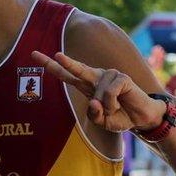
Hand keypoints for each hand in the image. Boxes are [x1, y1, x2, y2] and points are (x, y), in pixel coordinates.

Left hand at [32, 51, 165, 132]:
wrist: (141, 118)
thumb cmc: (120, 117)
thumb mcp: (102, 121)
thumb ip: (93, 114)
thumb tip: (94, 102)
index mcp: (86, 86)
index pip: (66, 75)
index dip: (51, 66)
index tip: (34, 55)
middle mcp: (96, 77)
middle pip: (76, 68)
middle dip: (64, 62)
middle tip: (54, 54)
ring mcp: (108, 75)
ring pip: (98, 94)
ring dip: (106, 108)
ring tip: (115, 108)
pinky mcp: (121, 77)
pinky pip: (109, 94)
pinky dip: (113, 105)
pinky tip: (121, 103)